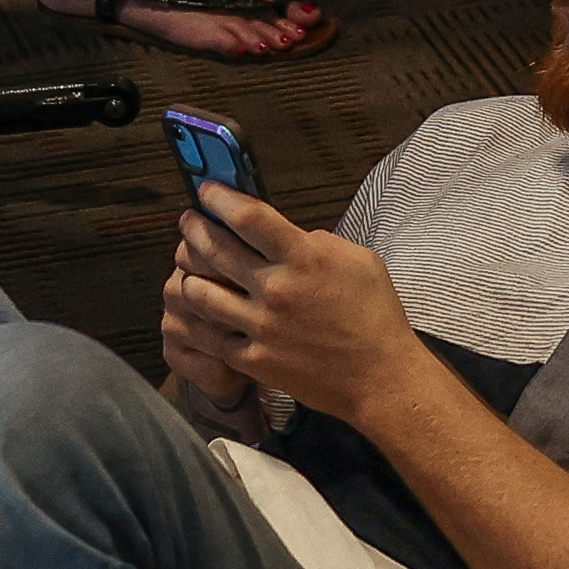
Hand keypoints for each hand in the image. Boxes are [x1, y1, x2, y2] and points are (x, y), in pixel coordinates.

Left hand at [161, 183, 437, 433]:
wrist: (380, 378)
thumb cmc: (375, 316)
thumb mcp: (358, 261)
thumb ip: (318, 242)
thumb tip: (289, 234)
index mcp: (304, 259)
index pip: (247, 217)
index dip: (220, 198)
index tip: (207, 191)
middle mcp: (276, 290)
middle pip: (214, 249)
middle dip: (194, 229)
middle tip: (189, 221)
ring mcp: (261, 327)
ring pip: (198, 293)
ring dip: (188, 274)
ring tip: (188, 267)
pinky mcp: (253, 360)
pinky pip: (210, 335)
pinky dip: (200, 319)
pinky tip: (200, 309)